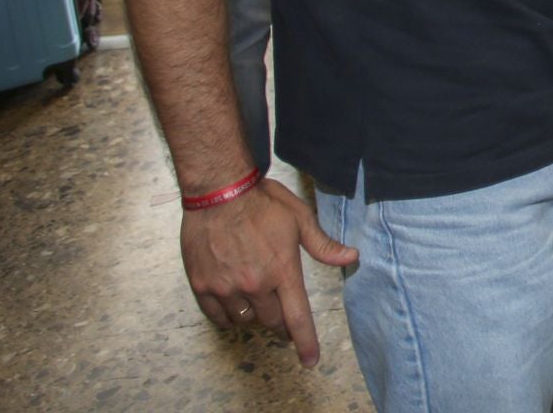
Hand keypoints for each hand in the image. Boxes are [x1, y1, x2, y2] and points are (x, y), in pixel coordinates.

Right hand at [179, 177, 357, 365]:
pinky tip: (234, 300)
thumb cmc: (263, 202)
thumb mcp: (300, 218)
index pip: (297, 318)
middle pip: (272, 322)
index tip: (310, 361)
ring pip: (245, 320)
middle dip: (280, 322)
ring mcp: (226, 287)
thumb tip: (351, 258)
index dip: (306, 342)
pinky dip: (229, 315)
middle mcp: (254, 284)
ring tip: (257, 295)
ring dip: (255, 314)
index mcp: (282, 270)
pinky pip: (218, 316)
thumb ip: (323, 245)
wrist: (218, 192)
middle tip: (282, 311)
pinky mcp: (202, 286)